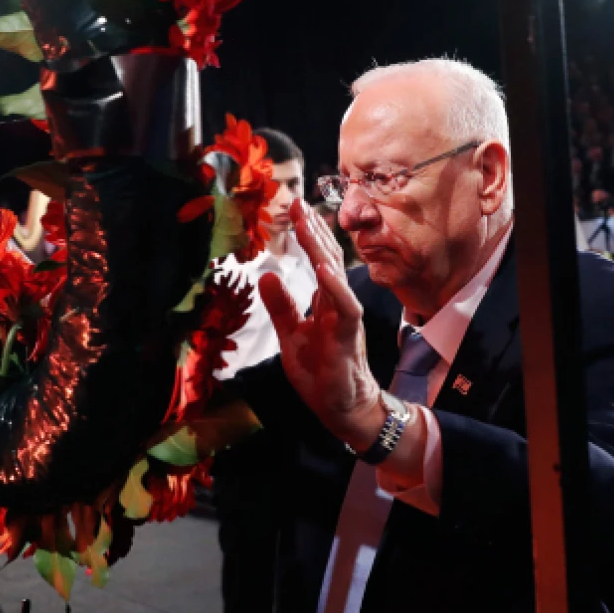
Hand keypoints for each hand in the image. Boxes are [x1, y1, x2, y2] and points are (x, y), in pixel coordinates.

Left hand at [259, 200, 381, 449]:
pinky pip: (346, 308)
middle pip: (329, 260)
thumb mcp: (291, 336)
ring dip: (322, 250)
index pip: (319, 260)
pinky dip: (335, 288)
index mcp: (325, 302)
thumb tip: (266, 275)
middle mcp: (338, 305)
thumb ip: (281, 306)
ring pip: (336, 277)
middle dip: (314, 232)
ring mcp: (345, 320)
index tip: (295, 208)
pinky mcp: (347, 339)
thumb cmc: (320, 373)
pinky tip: (323, 270)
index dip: (309, 235)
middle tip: (298, 203)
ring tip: (307, 225)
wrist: (341, 409)